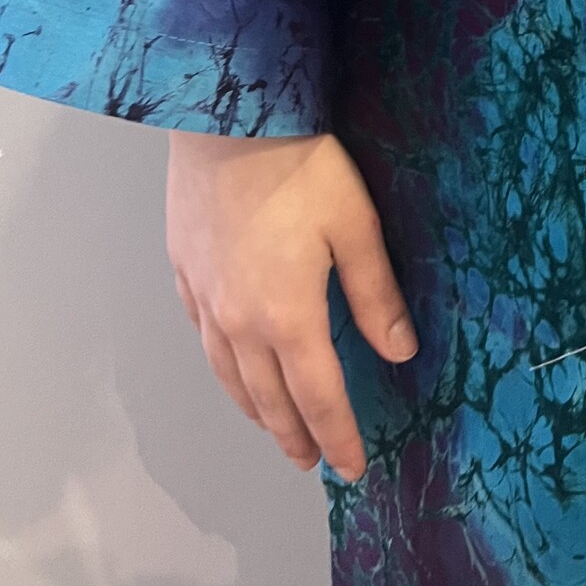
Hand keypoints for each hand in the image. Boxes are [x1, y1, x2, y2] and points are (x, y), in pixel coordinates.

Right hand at [166, 130, 416, 481]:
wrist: (228, 118)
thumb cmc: (301, 166)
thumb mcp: (356, 226)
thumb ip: (376, 295)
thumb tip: (401, 352)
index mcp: (289, 317)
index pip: (318, 397)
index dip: (337, 436)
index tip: (352, 467)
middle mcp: (239, 322)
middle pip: (268, 397)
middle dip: (294, 434)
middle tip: (311, 461)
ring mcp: (205, 297)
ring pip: (228, 374)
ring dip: (254, 409)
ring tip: (273, 427)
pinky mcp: (184, 269)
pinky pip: (202, 335)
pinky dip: (221, 364)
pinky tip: (227, 363)